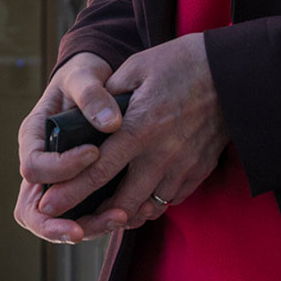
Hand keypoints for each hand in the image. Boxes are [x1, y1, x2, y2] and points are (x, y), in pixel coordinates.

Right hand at [14, 52, 125, 244]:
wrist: (95, 83)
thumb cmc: (83, 77)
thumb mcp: (84, 76)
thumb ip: (93, 94)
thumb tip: (111, 123)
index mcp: (33, 137)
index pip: (33, 167)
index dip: (61, 168)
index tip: (95, 153)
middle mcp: (41, 164)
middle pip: (35, 210)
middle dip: (56, 224)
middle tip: (82, 231)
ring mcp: (59, 181)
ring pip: (60, 220)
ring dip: (87, 226)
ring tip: (120, 219)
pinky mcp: (81, 188)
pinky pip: (85, 215)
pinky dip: (104, 220)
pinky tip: (131, 214)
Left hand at [29, 34, 229, 237]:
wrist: (233, 71)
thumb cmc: (182, 63)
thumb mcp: (137, 67)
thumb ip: (109, 94)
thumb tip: (89, 114)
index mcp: (138, 129)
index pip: (96, 171)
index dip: (69, 192)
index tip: (47, 205)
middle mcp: (160, 156)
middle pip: (121, 204)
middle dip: (96, 216)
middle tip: (77, 217)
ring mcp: (183, 167)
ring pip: (148, 208)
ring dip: (126, 212)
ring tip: (108, 209)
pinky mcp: (199, 171)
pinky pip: (171, 199)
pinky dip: (153, 201)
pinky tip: (142, 193)